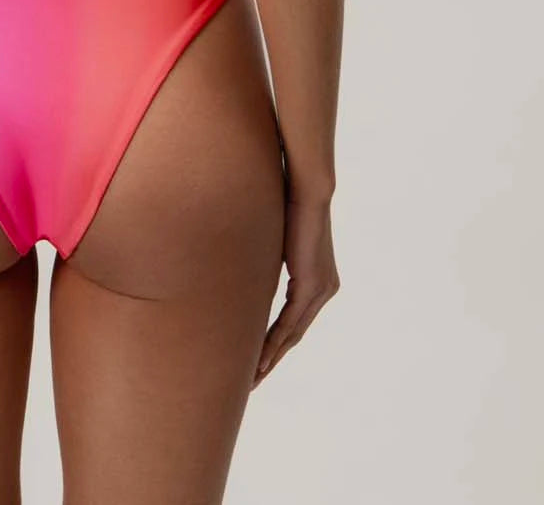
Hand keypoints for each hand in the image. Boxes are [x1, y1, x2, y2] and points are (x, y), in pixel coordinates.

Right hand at [253, 191, 338, 386]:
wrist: (307, 189)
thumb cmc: (288, 203)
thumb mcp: (275, 240)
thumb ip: (268, 258)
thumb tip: (244, 263)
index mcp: (317, 279)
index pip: (294, 319)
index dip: (276, 342)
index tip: (258, 359)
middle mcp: (325, 289)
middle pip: (294, 333)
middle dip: (273, 358)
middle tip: (253, 380)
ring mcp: (321, 289)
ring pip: (293, 334)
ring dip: (271, 357)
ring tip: (253, 378)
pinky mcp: (312, 285)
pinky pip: (291, 323)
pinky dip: (274, 342)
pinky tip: (261, 360)